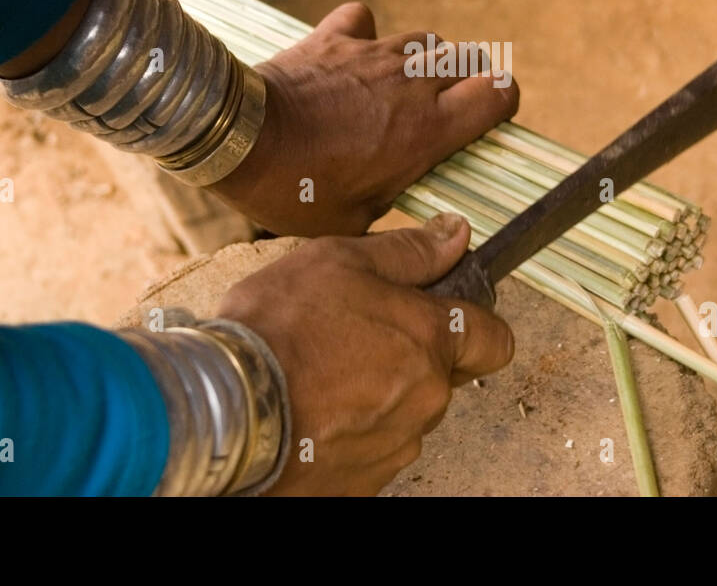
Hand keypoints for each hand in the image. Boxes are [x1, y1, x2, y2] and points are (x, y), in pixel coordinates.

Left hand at [211, 2, 518, 235]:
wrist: (239, 141)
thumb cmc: (297, 190)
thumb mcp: (358, 221)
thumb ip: (398, 204)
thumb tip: (419, 217)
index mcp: (428, 130)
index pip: (500, 94)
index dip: (503, 105)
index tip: (487, 122)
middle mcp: (411, 83)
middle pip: (471, 60)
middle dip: (469, 82)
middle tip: (445, 110)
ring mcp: (374, 54)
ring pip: (426, 41)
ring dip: (424, 62)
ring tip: (400, 89)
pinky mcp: (335, 38)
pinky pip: (364, 20)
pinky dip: (365, 35)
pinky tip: (354, 57)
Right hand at [217, 213, 513, 495]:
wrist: (222, 407)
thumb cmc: (278, 328)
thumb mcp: (339, 260)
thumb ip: (407, 251)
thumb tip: (455, 235)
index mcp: (431, 340)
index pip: (494, 339)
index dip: (474, 324)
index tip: (441, 314)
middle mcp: (427, 399)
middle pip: (443, 376)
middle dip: (411, 356)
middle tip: (355, 336)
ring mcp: (396, 446)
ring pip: (405, 414)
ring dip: (378, 395)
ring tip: (321, 375)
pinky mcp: (363, 482)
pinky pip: (371, 450)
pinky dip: (349, 431)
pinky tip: (309, 411)